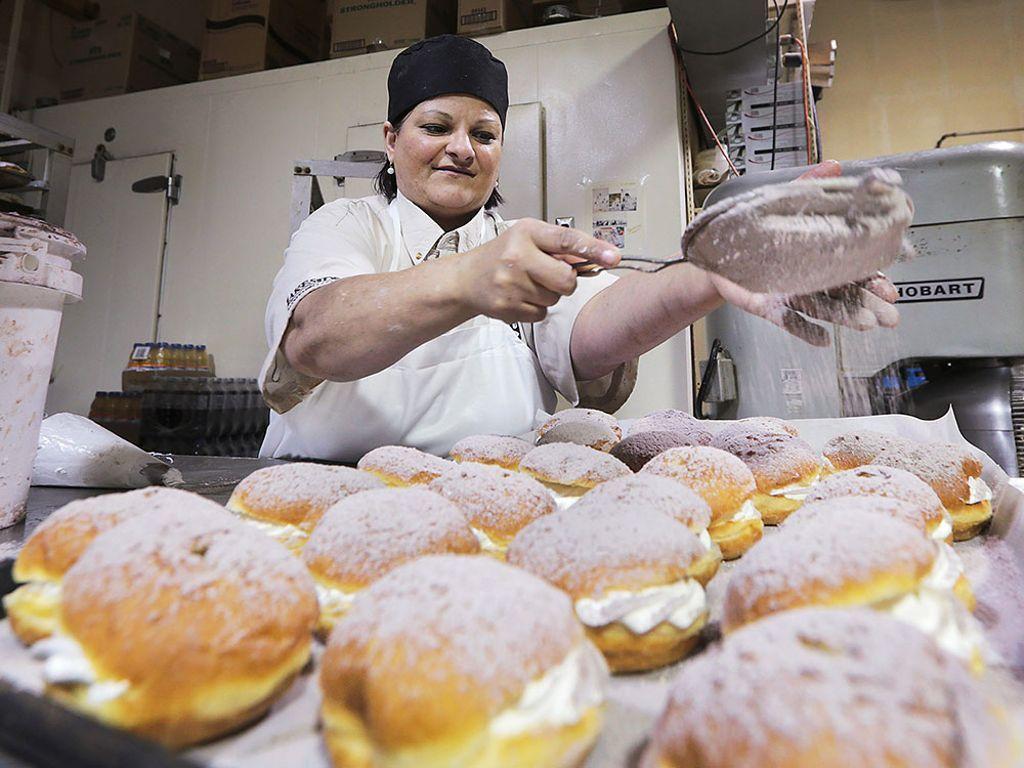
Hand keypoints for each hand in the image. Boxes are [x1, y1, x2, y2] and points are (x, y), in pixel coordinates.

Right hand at [455, 218, 619, 322]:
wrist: (466, 278)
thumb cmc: (503, 255)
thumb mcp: (528, 238)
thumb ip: (560, 247)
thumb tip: (597, 258)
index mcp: (526, 232)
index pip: (566, 240)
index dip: (593, 249)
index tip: (613, 256)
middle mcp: (517, 256)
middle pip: (566, 279)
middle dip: (566, 282)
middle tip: (550, 276)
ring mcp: (510, 284)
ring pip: (554, 299)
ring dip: (547, 294)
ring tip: (527, 284)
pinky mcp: (507, 307)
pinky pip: (541, 314)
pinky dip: (535, 308)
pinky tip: (520, 297)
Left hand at [707, 161, 899, 345]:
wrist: (716, 250)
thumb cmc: (756, 229)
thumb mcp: (784, 203)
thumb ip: (809, 188)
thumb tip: (835, 165)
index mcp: (820, 256)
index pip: (855, 270)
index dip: (875, 279)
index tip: (893, 288)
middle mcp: (810, 278)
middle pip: (846, 295)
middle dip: (870, 305)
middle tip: (891, 317)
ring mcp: (791, 294)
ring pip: (823, 308)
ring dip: (846, 318)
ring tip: (866, 324)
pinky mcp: (769, 305)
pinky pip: (789, 321)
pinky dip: (805, 330)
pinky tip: (823, 340)